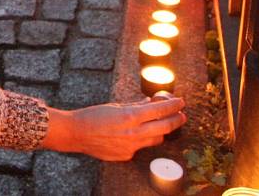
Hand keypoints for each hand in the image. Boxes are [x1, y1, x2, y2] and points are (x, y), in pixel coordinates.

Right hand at [42, 98, 185, 160]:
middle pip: (165, 127)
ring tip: (163, 124)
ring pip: (156, 140)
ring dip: (161, 131)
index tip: (180, 102)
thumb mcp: (115, 106)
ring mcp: (131, 147)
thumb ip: (135, 106)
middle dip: (176, 120)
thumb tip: (150, 103)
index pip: (160, 110)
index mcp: (130, 116)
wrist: (76, 133)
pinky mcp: (126, 156)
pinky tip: (136, 134)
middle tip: (182, 115)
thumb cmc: (93, 116)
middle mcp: (133, 133)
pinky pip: (141, 147)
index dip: (173, 105)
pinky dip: (142, 139)